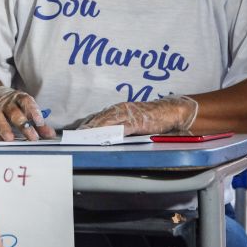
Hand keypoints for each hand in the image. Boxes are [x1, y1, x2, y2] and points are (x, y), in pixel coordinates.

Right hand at [0, 86, 55, 140]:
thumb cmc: (15, 106)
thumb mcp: (28, 110)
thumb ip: (39, 124)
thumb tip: (50, 135)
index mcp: (18, 98)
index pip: (26, 101)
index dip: (33, 111)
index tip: (40, 122)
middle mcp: (5, 102)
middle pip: (13, 112)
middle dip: (23, 124)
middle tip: (32, 137)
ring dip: (4, 128)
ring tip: (10, 139)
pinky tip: (0, 140)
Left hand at [78, 96, 197, 134]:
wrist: (170, 111)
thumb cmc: (151, 117)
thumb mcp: (131, 120)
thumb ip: (119, 126)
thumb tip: (103, 136)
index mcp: (118, 109)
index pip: (98, 117)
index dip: (87, 125)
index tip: (75, 133)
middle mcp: (121, 109)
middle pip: (100, 119)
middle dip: (87, 128)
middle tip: (76, 136)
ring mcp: (129, 114)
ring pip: (108, 121)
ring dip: (96, 129)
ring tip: (85, 136)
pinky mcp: (138, 121)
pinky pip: (123, 127)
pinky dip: (113, 131)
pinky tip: (105, 136)